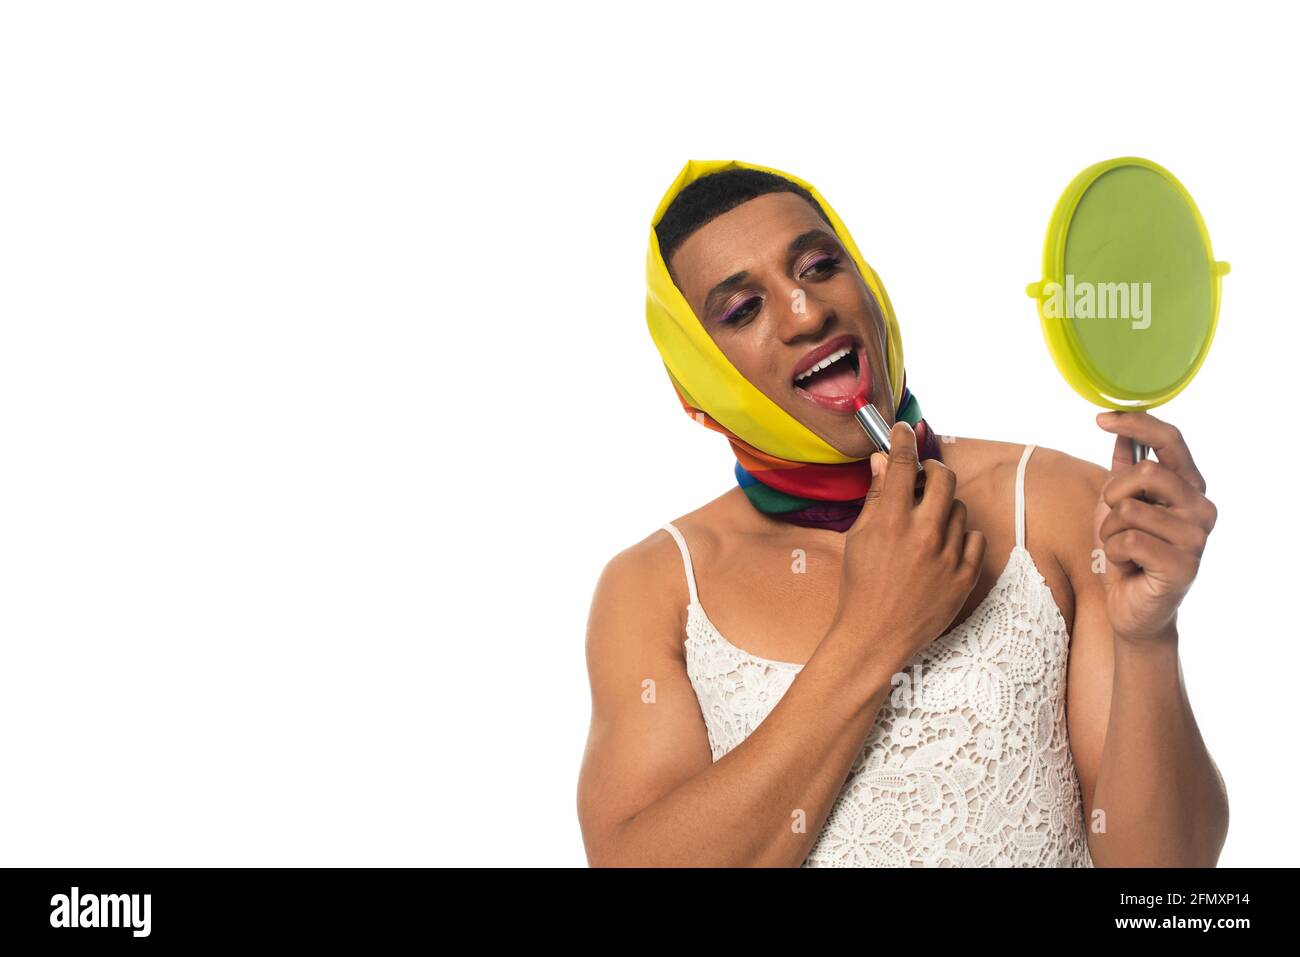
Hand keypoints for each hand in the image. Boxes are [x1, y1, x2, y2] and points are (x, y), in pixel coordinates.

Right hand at [831, 420, 986, 673]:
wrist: (875, 637)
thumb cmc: (860, 587)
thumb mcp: (859, 537)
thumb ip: (876, 497)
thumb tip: (882, 461)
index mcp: (892, 522)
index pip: (904, 464)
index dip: (903, 441)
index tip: (902, 431)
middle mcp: (924, 534)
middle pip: (944, 478)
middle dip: (934, 470)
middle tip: (925, 476)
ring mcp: (948, 556)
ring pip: (959, 508)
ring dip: (944, 507)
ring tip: (927, 525)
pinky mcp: (965, 577)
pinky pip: (974, 538)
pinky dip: (960, 536)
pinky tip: (943, 546)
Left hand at [1093, 411, 1217, 643]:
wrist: (1132, 608)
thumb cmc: (1127, 555)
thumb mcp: (1118, 505)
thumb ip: (1124, 470)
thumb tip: (1120, 430)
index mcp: (1190, 488)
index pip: (1170, 441)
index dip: (1137, 424)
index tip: (1102, 418)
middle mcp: (1201, 509)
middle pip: (1146, 472)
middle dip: (1112, 493)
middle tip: (1113, 519)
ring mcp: (1196, 538)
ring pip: (1129, 509)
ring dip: (1110, 530)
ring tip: (1123, 549)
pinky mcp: (1183, 565)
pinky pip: (1128, 540)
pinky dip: (1114, 552)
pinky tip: (1128, 566)